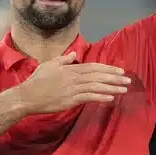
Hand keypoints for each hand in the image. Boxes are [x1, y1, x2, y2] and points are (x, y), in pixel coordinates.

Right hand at [13, 52, 130, 113]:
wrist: (28, 96)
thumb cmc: (37, 81)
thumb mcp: (49, 65)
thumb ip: (63, 60)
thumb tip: (74, 55)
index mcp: (70, 68)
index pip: (93, 67)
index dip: (107, 68)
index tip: (119, 70)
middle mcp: (74, 77)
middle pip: (98, 75)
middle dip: (114, 77)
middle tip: (128, 79)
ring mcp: (73, 88)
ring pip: (96, 86)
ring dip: (112, 87)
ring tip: (124, 89)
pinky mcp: (71, 100)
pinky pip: (89, 97)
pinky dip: (101, 96)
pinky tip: (111, 98)